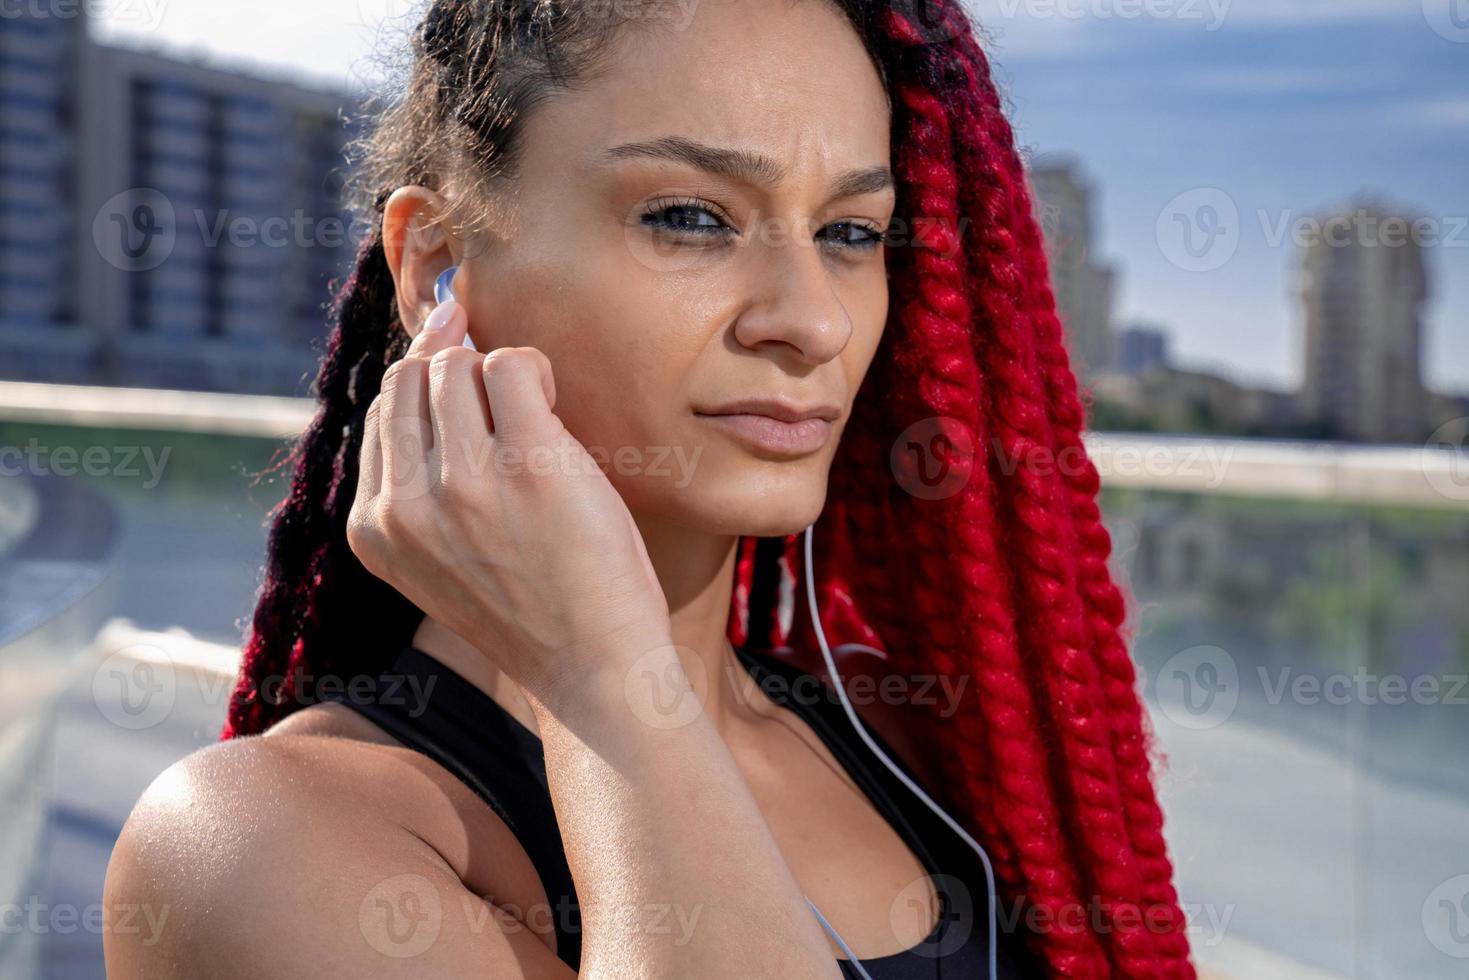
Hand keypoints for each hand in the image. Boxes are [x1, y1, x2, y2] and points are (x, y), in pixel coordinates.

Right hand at [347, 299, 671, 703]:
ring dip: (500, 373)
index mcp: (373, 530)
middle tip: (510, 399)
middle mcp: (405, 505)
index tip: (466, 377)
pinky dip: (534, 369)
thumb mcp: (444, 556)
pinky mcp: (527, 464)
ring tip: (537, 415)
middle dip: (460, 371)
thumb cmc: (535, 606)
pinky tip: (554, 406)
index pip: (383, 414)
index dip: (427, 385)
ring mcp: (462, 483)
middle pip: (411, 378)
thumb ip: (422, 484)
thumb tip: (435, 362)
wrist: (593, 668)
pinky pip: (511, 366)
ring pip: (457, 366)